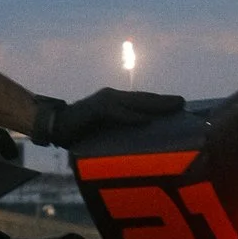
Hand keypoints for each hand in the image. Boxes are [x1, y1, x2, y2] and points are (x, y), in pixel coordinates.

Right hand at [32, 87, 183, 147]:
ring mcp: (104, 102)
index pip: (143, 102)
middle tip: (183, 103)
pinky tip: (146, 120)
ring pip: (135, 103)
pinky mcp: (96, 109)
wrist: (54, 125)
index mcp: (117, 103)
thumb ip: (122, 131)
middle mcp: (113, 98)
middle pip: (144, 99)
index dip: (162, 104)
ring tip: (173, 107)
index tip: (181, 107)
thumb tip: (142, 140)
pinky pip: (118, 114)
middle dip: (164, 102)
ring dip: (155, 105)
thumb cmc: (80, 131)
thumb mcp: (106, 131)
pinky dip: (132, 117)